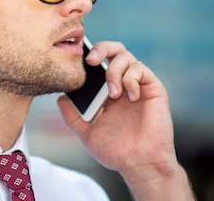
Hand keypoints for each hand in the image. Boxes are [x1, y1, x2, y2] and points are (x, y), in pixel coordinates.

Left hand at [57, 41, 194, 199]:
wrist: (139, 164)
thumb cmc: (117, 151)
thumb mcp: (87, 132)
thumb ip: (72, 116)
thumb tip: (60, 98)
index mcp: (108, 91)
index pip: (100, 62)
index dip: (90, 55)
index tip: (77, 59)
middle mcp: (124, 84)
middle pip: (114, 49)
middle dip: (101, 48)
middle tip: (91, 61)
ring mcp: (139, 85)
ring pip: (126, 56)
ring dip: (114, 71)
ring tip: (112, 94)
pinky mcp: (153, 88)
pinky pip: (140, 69)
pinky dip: (130, 78)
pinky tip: (130, 97)